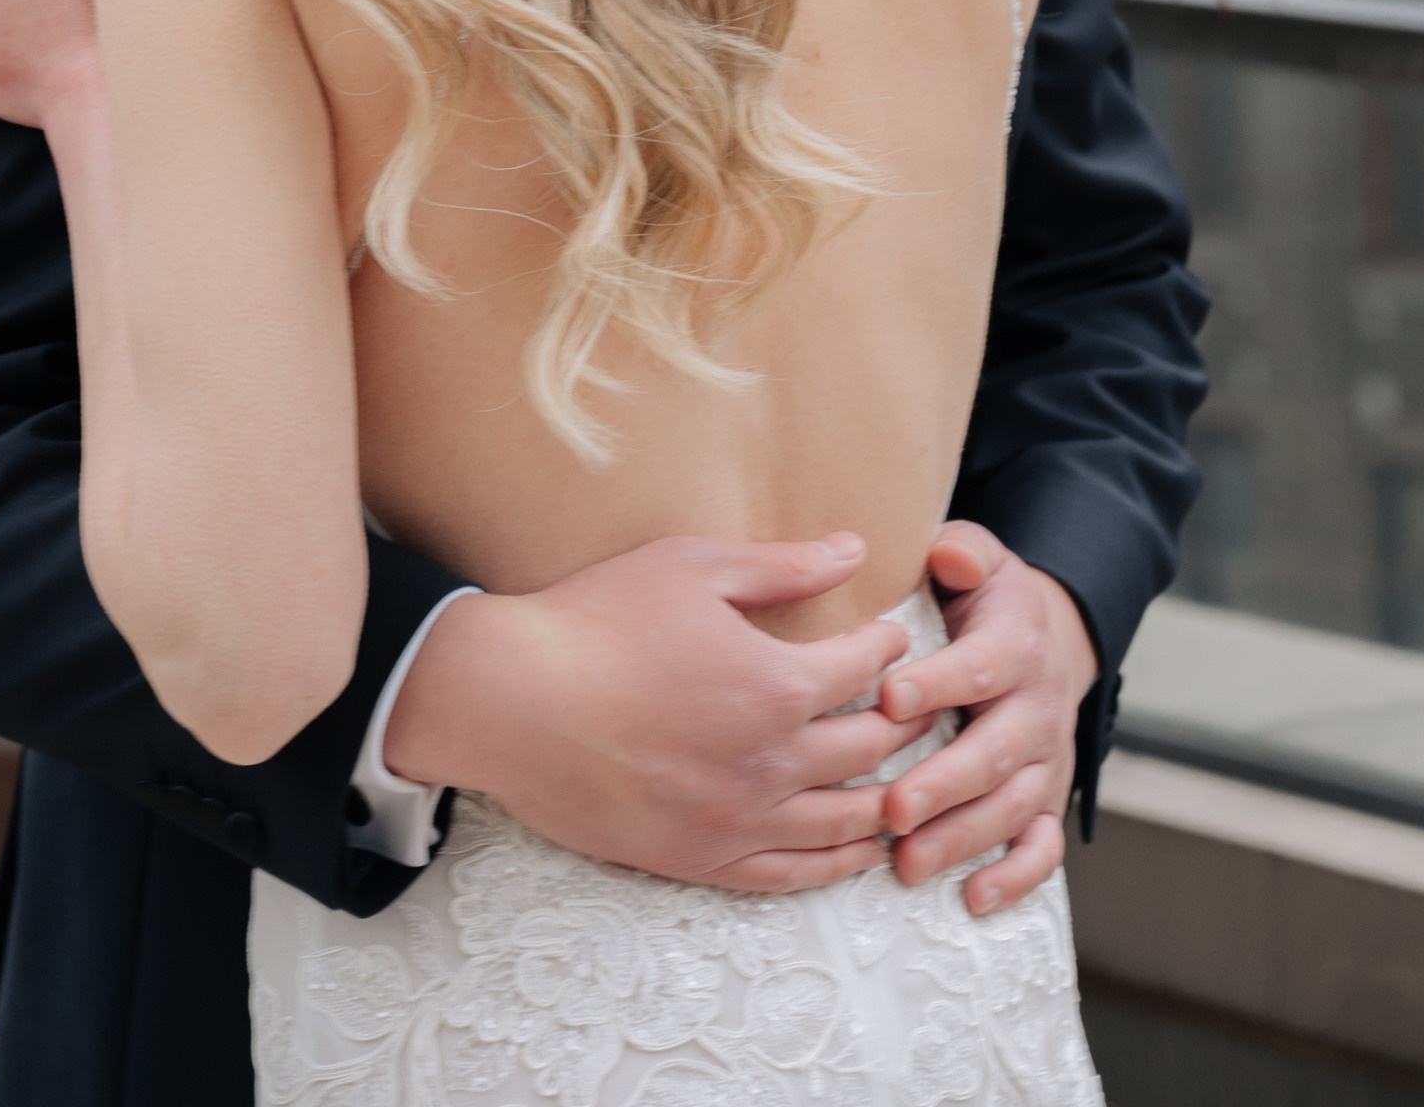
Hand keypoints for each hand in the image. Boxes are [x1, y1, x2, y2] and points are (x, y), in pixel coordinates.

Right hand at [383, 533, 912, 894]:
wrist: (511, 701)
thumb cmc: (597, 620)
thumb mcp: (693, 567)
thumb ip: (783, 564)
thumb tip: (854, 549)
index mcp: (776, 685)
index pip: (868, 669)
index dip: (889, 645)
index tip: (890, 632)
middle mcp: (771, 764)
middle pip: (871, 749)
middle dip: (902, 721)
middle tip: (912, 703)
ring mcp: (736, 821)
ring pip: (845, 822)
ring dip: (885, 797)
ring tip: (905, 778)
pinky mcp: (699, 860)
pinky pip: (791, 875)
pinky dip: (836, 863)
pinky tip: (856, 849)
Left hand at [875, 524, 1098, 917]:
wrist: (1042, 640)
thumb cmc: (985, 603)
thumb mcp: (978, 560)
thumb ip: (962, 552)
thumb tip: (947, 556)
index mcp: (1015, 647)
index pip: (979, 667)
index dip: (937, 684)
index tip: (888, 699)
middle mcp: (1037, 709)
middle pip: (996, 753)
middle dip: (944, 783)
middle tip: (893, 807)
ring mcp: (1045, 761)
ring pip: (1012, 808)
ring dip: (962, 838)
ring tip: (908, 861)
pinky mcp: (1047, 800)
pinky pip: (1043, 847)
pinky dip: (1016, 877)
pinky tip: (973, 899)